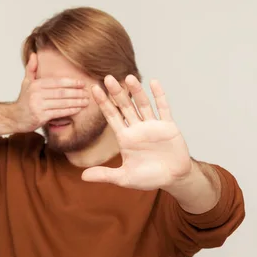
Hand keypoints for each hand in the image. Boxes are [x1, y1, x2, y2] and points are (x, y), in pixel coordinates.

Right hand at [11, 53, 89, 132]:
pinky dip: (70, 111)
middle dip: (76, 93)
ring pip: (62, 103)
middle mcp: (36, 94)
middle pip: (61, 92)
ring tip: (86, 101)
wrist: (14, 118)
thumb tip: (34, 54)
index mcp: (35, 84)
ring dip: (76, 102)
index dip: (71, 82)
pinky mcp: (40, 117)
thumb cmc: (24, 101)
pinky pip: (59, 113)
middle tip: (87, 93)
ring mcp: (38, 106)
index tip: (82, 83)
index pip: (57, 82)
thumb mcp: (26, 83)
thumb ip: (31, 69)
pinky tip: (78, 109)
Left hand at [81, 75, 192, 190]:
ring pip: (142, 104)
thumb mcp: (124, 178)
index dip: (103, 103)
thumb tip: (83, 176)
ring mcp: (153, 126)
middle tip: (108, 78)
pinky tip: (153, 82)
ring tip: (128, 77)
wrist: (173, 179)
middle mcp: (137, 128)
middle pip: (125, 107)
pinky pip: (163, 108)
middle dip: (116, 93)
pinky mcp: (168, 126)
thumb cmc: (148, 178)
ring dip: (136, 91)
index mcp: (125, 138)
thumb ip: (105, 175)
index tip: (93, 89)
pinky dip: (159, 96)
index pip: (111, 116)